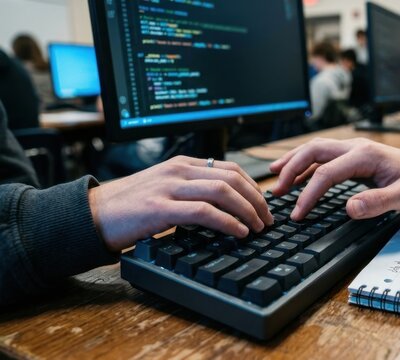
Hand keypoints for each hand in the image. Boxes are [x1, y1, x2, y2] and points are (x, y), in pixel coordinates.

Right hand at [89, 156, 272, 251]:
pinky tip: (238, 233)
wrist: (92, 215)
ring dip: (247, 211)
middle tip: (267, 219)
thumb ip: (191, 191)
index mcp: (181, 164)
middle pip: (232, 178)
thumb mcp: (164, 190)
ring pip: (223, 191)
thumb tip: (225, 206)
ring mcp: (169, 187)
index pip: (229, 168)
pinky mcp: (160, 208)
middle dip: (257, 200)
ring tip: (257, 227)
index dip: (253, 187)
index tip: (264, 205)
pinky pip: (204, 212)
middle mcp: (178, 171)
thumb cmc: (129, 207)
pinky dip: (227, 222)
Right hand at [270, 138, 399, 220]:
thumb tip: (350, 208)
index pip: (326, 173)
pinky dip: (306, 165)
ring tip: (276, 178)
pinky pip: (324, 157)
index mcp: (365, 155)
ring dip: (294, 163)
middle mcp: (356, 147)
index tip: (298, 214)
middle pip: (313, 151)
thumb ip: (377, 202)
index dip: (309, 194)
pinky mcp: (354, 156)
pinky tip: (297, 177)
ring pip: (316, 150)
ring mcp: (354, 150)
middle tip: (277, 190)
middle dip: (291, 169)